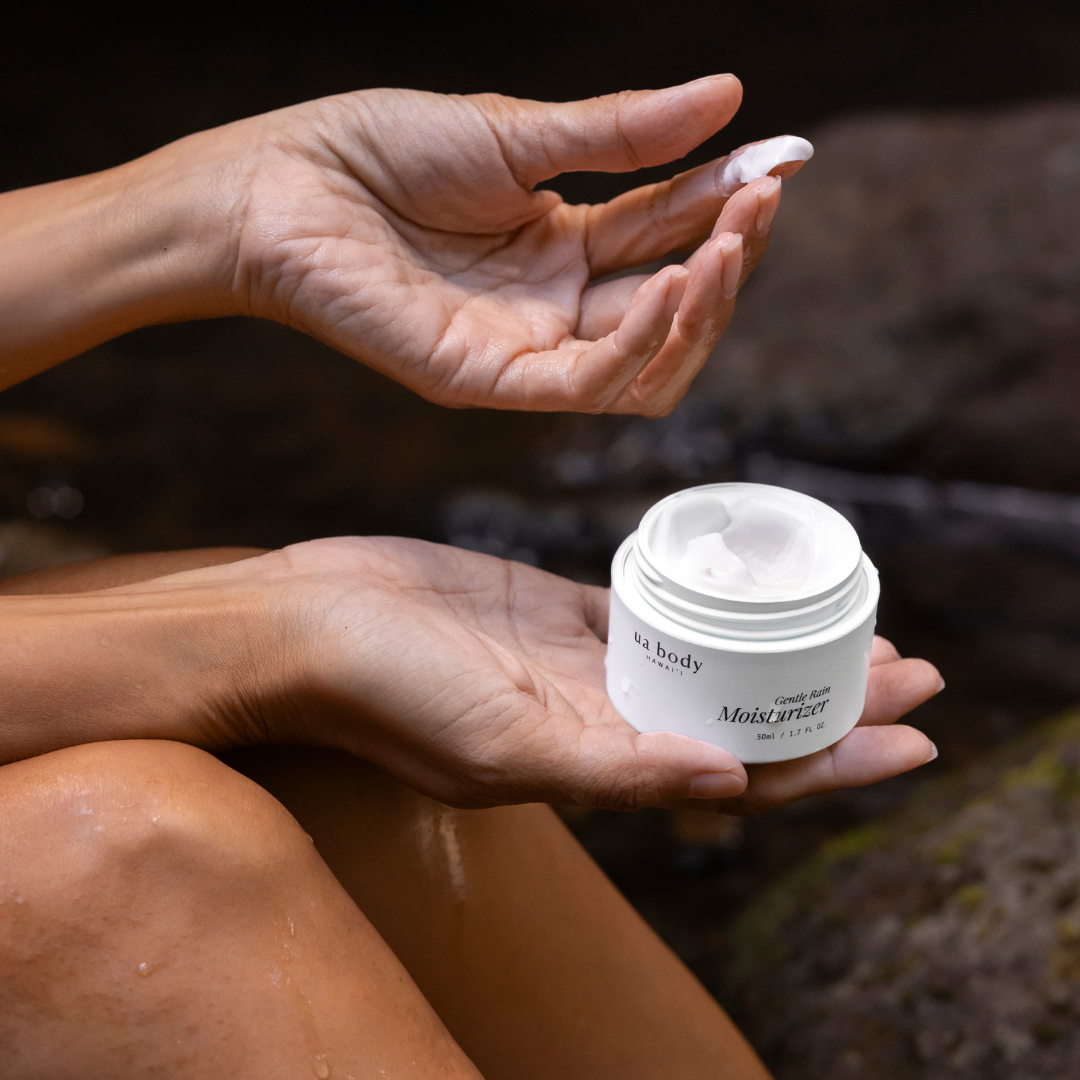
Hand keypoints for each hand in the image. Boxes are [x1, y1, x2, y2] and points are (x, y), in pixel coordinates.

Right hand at [187, 538, 940, 811]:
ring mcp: (582, 661)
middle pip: (745, 717)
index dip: (833, 763)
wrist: (311, 622)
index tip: (912, 737)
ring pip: (710, 660)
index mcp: (599, 765)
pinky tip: (752, 585)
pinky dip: (709, 600)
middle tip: (915, 669)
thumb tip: (728, 790)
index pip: (745, 775)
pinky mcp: (558, 608)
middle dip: (831, 702)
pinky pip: (655, 606)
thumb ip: (611, 769)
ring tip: (852, 626)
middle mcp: (602, 719)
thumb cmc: (386, 690)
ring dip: (779, 647)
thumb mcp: (500, 739)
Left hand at [206, 76, 803, 413]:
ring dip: (701, 311)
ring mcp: (526, 346)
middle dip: (729, 258)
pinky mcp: (490, 380)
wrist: (285, 183)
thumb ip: (623, 133)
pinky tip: (672, 287)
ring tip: (730, 247)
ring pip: (647, 364)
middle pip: (672, 304)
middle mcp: (555, 302)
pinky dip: (640, 342)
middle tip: (761, 204)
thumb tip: (731, 96)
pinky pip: (589, 383)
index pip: (670, 231)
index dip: (729, 203)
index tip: (782, 162)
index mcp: (565, 240)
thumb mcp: (519, 132)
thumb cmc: (383, 151)